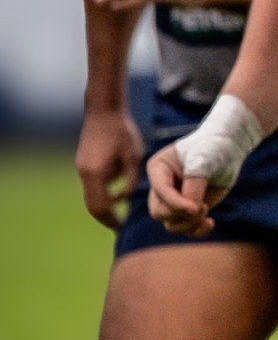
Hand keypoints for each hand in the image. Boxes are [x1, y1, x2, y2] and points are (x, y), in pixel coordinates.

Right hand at [75, 107, 142, 229]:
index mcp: (96, 173)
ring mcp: (82, 168)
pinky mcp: (84, 163)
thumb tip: (125, 200)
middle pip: (91, 205)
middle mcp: (85, 172)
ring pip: (90, 195)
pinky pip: (93, 185)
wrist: (104, 111)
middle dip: (105, 217)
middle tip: (119, 228)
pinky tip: (118, 197)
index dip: (111, 218)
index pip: (101, 205)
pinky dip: (103, 194)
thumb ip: (130, 180)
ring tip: (120, 216)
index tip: (122, 228)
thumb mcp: (132, 157)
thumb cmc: (122, 131)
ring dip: (104, 206)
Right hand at [146, 141, 228, 235]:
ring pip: (171, 224)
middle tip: (203, 207)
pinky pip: (186, 228)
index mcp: (158, 169)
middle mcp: (161, 186)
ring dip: (190, 224)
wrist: (227, 149)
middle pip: (160, 213)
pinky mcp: (188, 209)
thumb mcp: (203, 161)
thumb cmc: (212, 148)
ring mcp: (174, 199)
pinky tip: (210, 223)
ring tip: (207, 210)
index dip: (176, 203)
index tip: (196, 208)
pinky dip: (197, 230)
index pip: (160, 191)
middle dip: (181, 214)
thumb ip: (194, 185)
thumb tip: (190, 211)